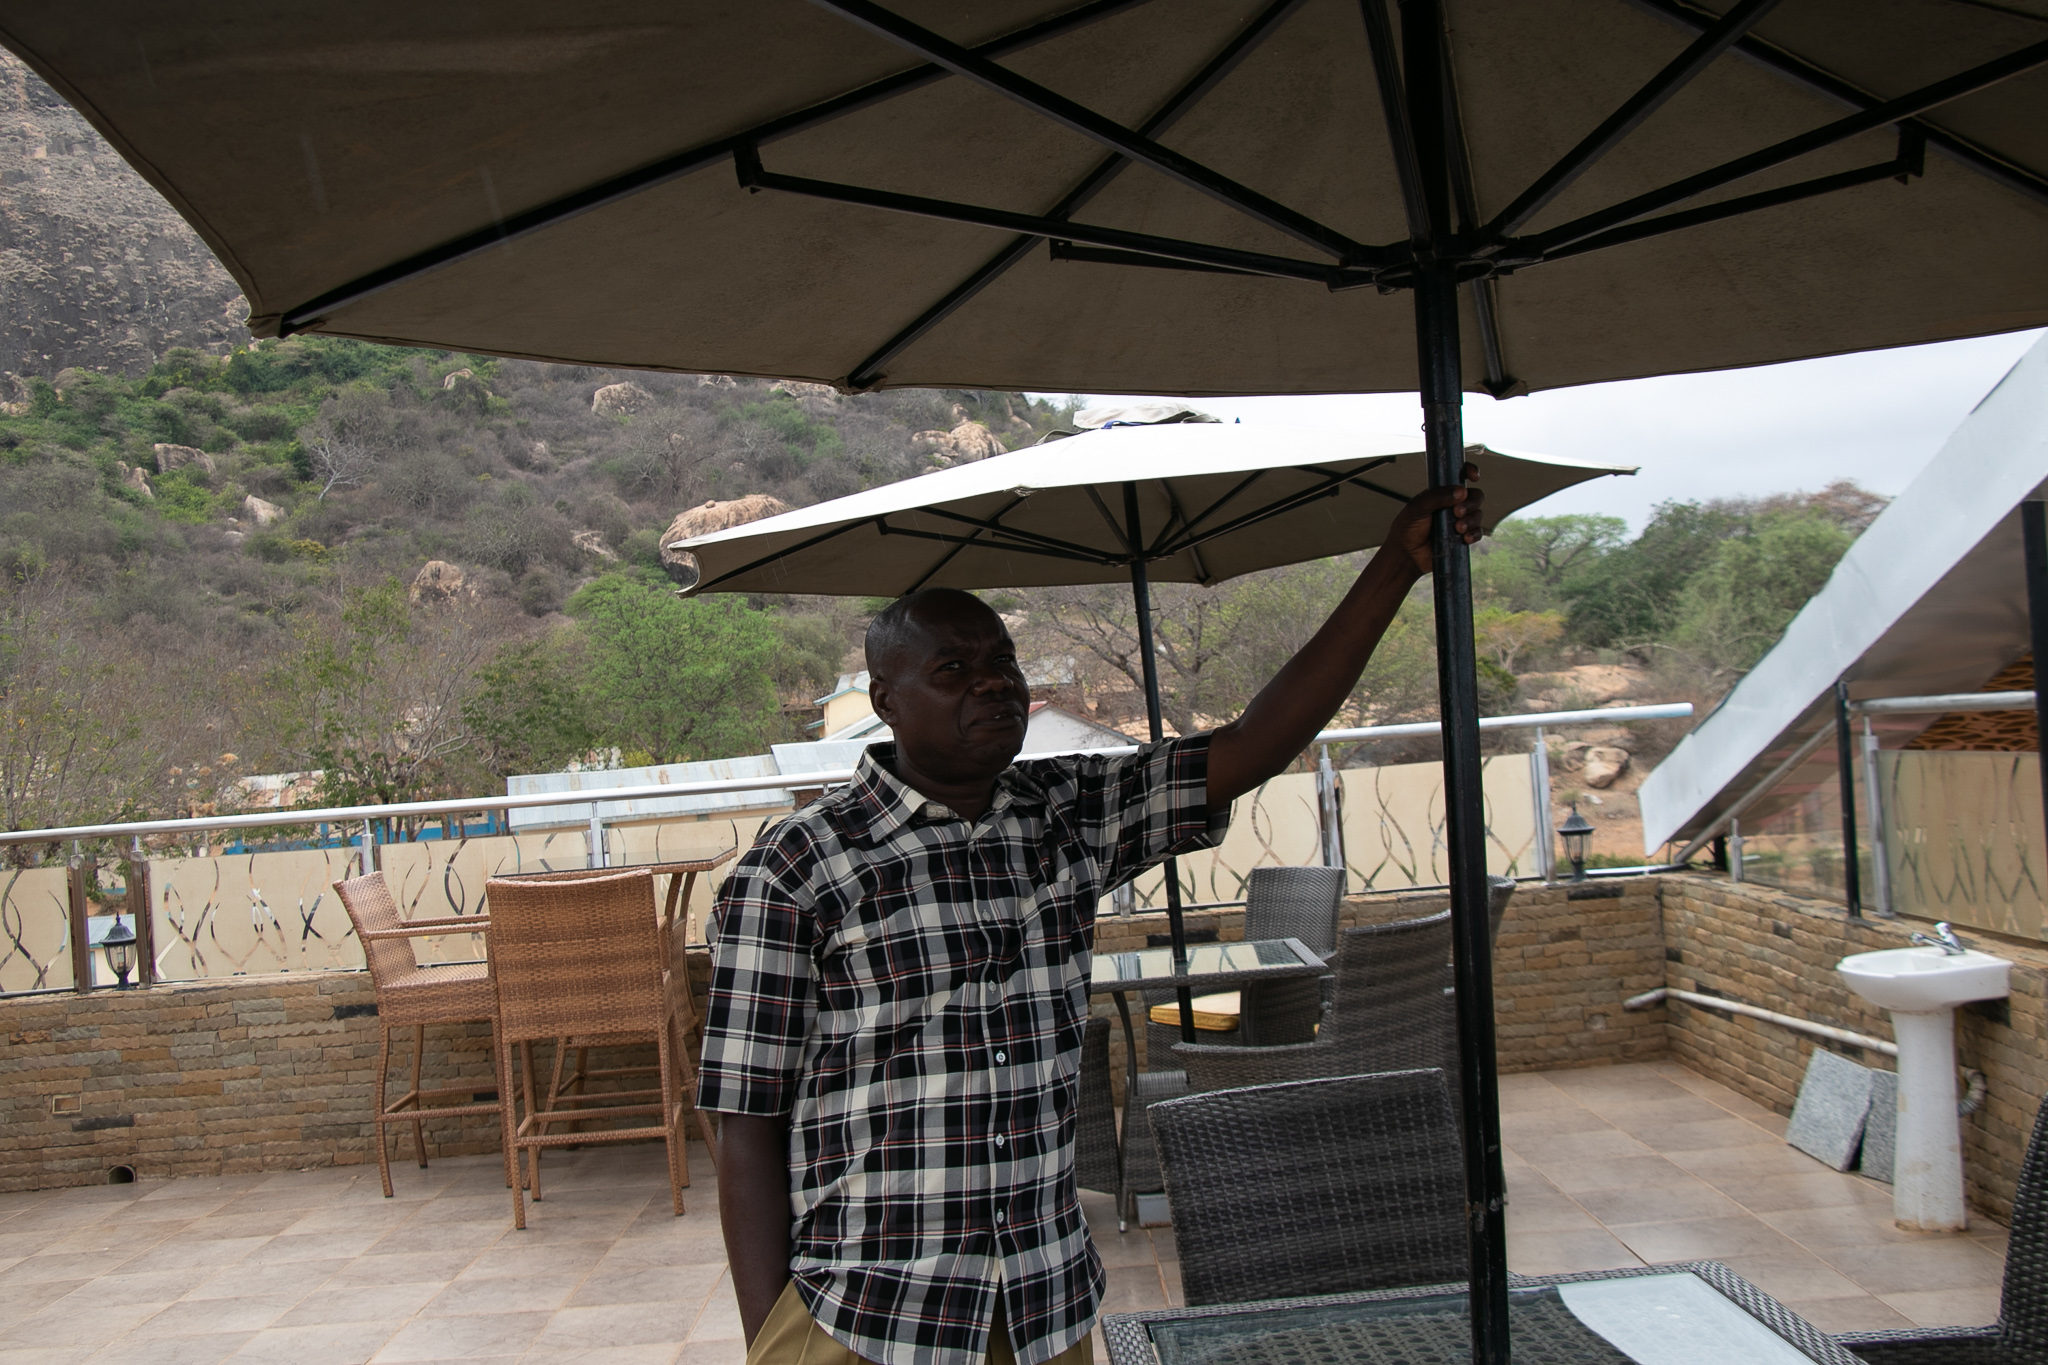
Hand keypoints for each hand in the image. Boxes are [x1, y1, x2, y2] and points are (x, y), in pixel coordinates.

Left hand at [1384, 460, 1484, 576]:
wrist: (1407, 555)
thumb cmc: (1408, 528)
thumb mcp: (1417, 508)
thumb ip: (1437, 497)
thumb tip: (1462, 492)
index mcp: (1442, 493)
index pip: (1460, 476)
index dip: (1470, 471)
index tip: (1474, 477)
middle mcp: (1453, 505)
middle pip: (1475, 496)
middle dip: (1470, 503)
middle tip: (1456, 512)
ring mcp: (1459, 521)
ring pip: (1478, 514)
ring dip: (1472, 520)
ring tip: (1458, 528)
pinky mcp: (1462, 538)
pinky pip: (1478, 533)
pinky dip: (1474, 534)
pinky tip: (1465, 538)